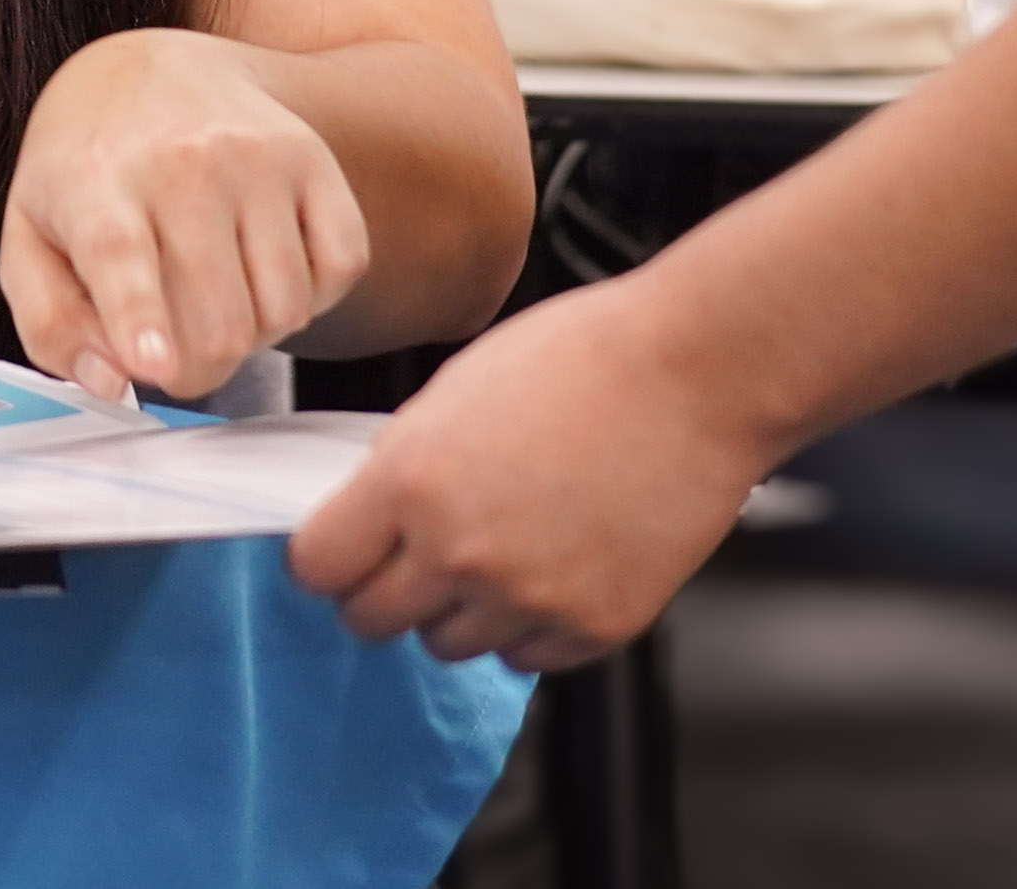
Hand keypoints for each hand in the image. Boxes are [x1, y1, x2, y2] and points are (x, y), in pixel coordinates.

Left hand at [0, 28, 372, 404]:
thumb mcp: (29, 238)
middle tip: (172, 349)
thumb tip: (111, 383)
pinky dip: (311, 295)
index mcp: (96, 180)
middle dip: (199, 369)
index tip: (157, 367)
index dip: (142, 318)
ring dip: (254, 333)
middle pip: (219, 321)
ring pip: (285, 308)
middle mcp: (184, 160)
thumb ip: (52, 325)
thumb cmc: (88, 171)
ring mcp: (258, 156)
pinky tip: (264, 267)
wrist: (154, 73)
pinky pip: (341, 269)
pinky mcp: (313, 159)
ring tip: (214, 294)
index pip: (121, 254)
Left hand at [284, 274, 784, 667]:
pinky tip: (555, 564)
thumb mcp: (458, 387)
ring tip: (505, 545)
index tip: (341, 549)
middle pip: (372, 619)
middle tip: (415, 556)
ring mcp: (527, 598)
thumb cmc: (588, 357)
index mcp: (411, 480)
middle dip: (383, 589)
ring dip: (460, 607)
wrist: (698, 374)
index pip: (318, 566)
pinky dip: (530, 624)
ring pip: (447, 645)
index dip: (327, 556)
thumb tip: (367, 511)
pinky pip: (526, 658)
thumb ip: (403, 462)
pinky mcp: (591, 627)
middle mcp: (459, 552)